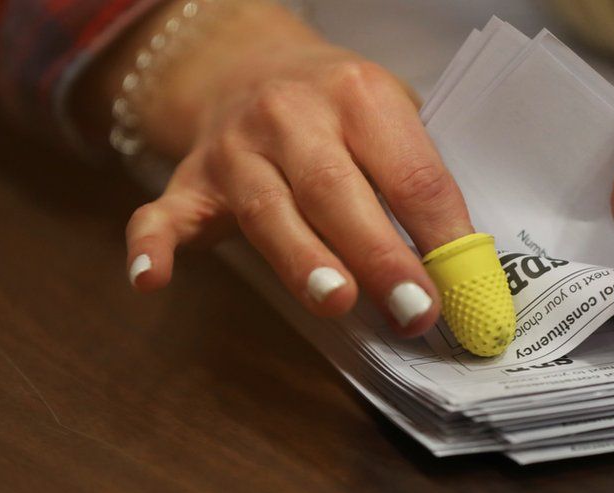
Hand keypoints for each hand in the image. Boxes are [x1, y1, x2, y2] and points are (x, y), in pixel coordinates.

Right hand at [110, 2, 472, 335]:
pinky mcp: (191, 179)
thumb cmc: (342, 110)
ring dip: (302, 259)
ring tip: (335, 301)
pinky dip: (153, 246)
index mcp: (360, 96)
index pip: (410, 173)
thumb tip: (461, 272)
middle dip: (378, 253)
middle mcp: (292, 114)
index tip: (462, 290)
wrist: (252, 64)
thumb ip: (420, 185)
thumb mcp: (393, 120)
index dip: (439, 235)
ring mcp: (235, 148)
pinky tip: (151, 280)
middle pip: (336, 190)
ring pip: (268, 209)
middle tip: (412, 308)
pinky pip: (164, 212)